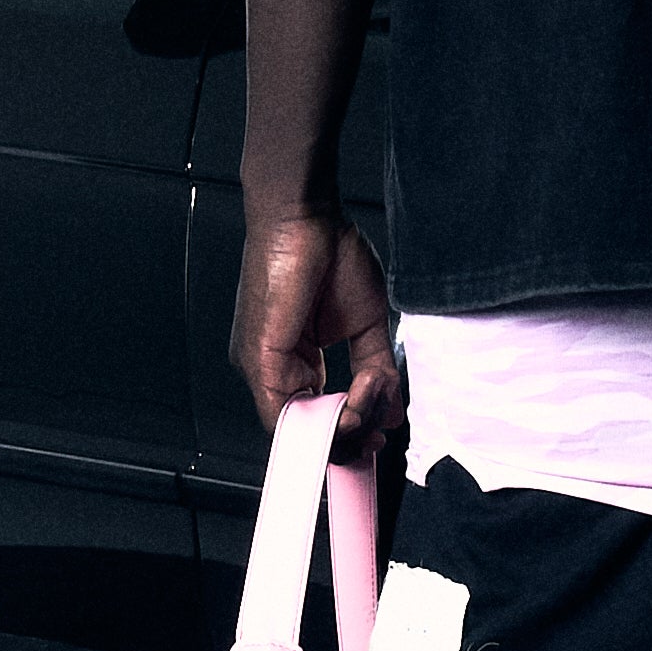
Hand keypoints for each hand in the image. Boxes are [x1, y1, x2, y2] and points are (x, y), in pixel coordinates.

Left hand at [232, 208, 405, 454]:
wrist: (304, 214)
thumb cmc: (329, 252)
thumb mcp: (366, 320)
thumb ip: (375, 365)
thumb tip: (390, 403)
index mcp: (294, 360)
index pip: (318, 415)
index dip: (349, 431)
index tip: (377, 434)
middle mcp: (274, 368)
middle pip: (310, 428)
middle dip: (350, 436)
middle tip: (379, 427)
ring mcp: (263, 366)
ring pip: (299, 426)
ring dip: (344, 426)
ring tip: (373, 403)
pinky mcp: (260, 357)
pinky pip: (283, 412)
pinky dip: (323, 420)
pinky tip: (353, 408)